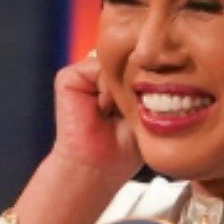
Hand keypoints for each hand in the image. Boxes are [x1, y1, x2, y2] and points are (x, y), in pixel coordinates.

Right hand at [48, 51, 140, 182]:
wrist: (97, 167)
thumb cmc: (124, 146)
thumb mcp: (147, 109)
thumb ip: (149, 81)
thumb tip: (151, 57)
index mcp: (119, 81)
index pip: (140, 59)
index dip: (152, 72)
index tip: (155, 99)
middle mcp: (101, 74)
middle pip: (128, 56)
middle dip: (137, 78)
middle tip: (132, 109)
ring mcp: (84, 75)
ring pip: (114, 61)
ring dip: (122, 85)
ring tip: (116, 112)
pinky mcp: (68, 78)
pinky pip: (96, 66)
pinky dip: (106, 87)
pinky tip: (104, 108)